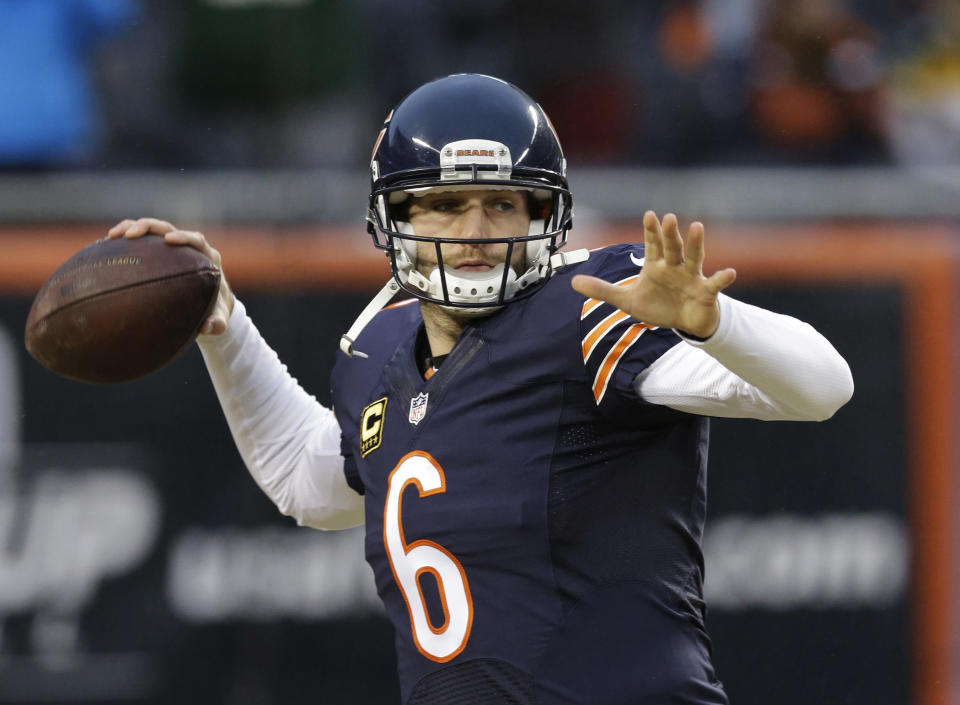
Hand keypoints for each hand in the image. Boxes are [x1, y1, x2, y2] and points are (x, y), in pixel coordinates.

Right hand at [106, 217, 234, 334]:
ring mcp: (173, 249)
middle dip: (149, 227)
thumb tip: (207, 328)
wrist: (212, 306)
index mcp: (207, 258)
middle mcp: (190, 249)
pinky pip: (143, 241)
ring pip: (153, 231)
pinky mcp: (160, 253)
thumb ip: (216, 323)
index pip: (197, 240)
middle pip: (168, 228)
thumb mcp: (218, 320)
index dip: (184, 236)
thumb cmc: (215, 311)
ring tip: (112, 236)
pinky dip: (127, 241)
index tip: (169, 239)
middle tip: (129, 234)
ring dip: (132, 228)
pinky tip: (107, 247)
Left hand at [571, 211, 735, 337]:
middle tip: (669, 217)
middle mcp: (674, 266)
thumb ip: (601, 290)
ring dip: (696, 244)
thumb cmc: (658, 305)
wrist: (682, 322)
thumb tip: (572, 282)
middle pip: (672, 247)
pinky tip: (730, 272)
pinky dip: (722, 278)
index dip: (650, 231)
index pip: (653, 244)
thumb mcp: (626, 300)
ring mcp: (691, 277)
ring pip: (694, 258)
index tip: (649, 215)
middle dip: (670, 233)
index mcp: (656, 265)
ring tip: (697, 227)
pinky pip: (714, 284)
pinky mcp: (705, 292)